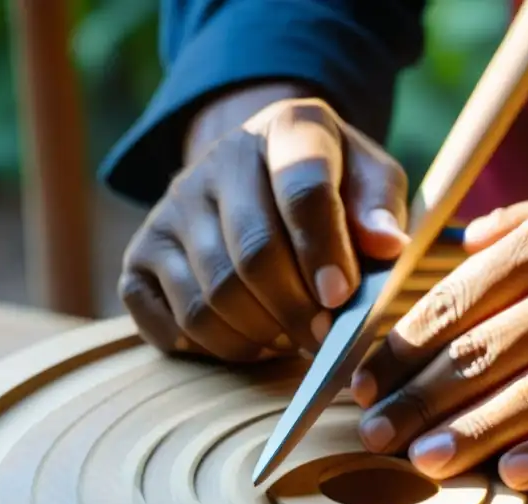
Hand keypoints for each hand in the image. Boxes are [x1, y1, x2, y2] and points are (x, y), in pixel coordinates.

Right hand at [119, 90, 409, 360]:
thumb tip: (386, 245)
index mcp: (286, 129)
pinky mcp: (141, 256)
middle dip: (295, 312)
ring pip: (210, 300)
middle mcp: (216, 162)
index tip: (340, 298)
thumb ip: (380, 208)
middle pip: (251, 258)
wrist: (260, 175)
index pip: (302, 189)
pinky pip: (172, 323)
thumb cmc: (333, 188)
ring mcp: (169, 210)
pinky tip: (249, 338)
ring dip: (258, 336)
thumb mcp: (370, 179)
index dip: (322, 250)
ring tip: (290, 339)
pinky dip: (215, 348)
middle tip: (324, 341)